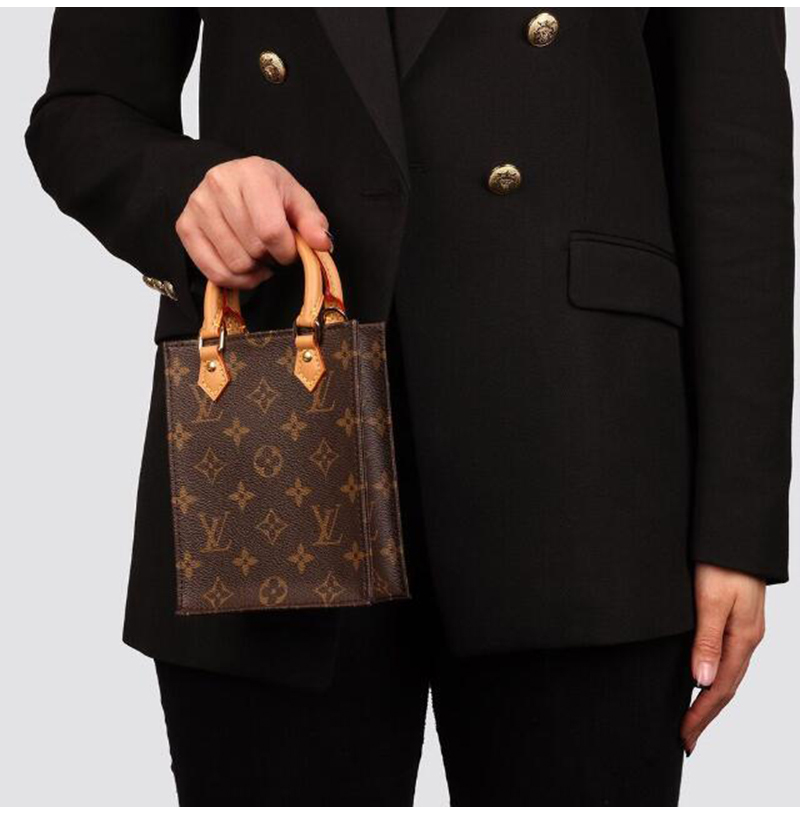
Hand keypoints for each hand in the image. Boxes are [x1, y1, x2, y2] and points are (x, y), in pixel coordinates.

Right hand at [175, 157, 331, 288]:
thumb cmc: (269, 192)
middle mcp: (219, 184)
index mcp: (252, 173)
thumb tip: (322, 244)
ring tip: (258, 256)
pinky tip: (245, 269)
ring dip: (253, 270)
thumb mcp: (296, 200)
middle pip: (253, 249)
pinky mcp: (184, 226)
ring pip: (234, 264)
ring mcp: (198, 205)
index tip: (290, 250)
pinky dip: (235, 280)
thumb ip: (312, 222)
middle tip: (272, 249)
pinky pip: (213, 272)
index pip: (271, 230)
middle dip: (270, 258)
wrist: (233, 182)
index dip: (286, 251)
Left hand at [681, 563, 764, 754]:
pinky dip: (712, 675)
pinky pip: (725, 656)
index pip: (720, 688)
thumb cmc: (721, 560)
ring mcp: (743, 628)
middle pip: (726, 686)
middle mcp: (746, 637)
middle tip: (686, 739)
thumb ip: (707, 640)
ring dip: (709, 698)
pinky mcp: (734, 616)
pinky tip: (700, 678)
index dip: (701, 714)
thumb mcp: (710, 600)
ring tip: (691, 718)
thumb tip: (701, 681)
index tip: (684, 737)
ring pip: (727, 673)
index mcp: (743, 638)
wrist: (734, 531)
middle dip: (705, 715)